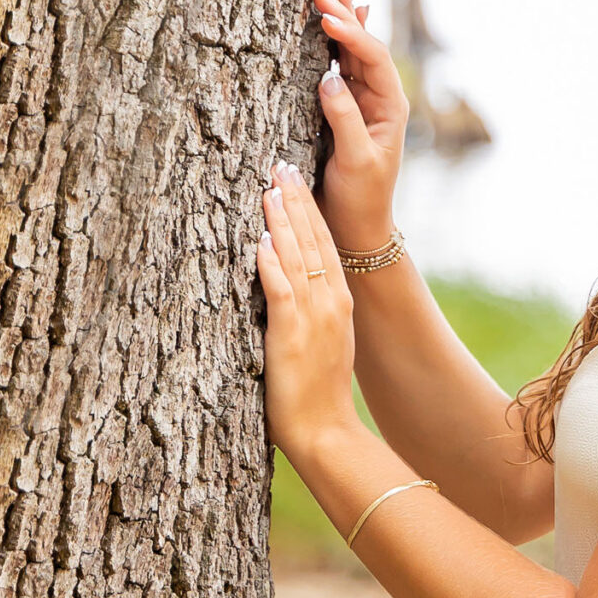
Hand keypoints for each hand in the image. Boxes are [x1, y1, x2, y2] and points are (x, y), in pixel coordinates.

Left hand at [257, 163, 359, 462]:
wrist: (326, 431)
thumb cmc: (318, 395)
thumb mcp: (322, 344)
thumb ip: (309, 313)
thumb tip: (291, 291)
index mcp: (337, 303)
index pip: (323, 245)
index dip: (309, 210)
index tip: (295, 180)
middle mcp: (330, 302)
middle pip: (313, 241)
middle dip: (296, 201)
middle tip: (281, 166)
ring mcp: (313, 316)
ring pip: (297, 256)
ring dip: (282, 220)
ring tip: (270, 188)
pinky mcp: (291, 333)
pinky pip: (280, 289)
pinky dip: (271, 262)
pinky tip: (260, 238)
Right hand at [311, 0, 409, 252]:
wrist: (357, 227)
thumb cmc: (361, 197)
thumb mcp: (355, 161)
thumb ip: (345, 120)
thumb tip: (329, 81)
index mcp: (390, 107)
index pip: (372, 60)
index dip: (352, 35)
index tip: (327, 17)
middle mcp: (379, 99)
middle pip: (363, 48)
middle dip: (345, 17)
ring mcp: (360, 102)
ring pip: (350, 53)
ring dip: (340, 23)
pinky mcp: (342, 111)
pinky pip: (339, 69)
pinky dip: (334, 44)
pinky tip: (335, 24)